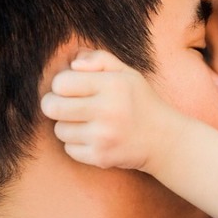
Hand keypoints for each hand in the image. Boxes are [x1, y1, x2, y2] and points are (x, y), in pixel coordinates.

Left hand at [41, 49, 175, 172]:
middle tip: (66, 105)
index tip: (72, 89)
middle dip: (54, 105)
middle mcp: (108, 111)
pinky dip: (76, 144)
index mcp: (113, 85)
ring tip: (86, 122)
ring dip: (68, 126)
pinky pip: (69, 149)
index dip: (61, 85)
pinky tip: (93, 138)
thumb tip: (71, 63)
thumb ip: (99, 59)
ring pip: (59, 130)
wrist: (165, 140)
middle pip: (52, 107)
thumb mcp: (127, 73)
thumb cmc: (141, 102)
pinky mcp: (101, 157)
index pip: (61, 83)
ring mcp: (103, 137)